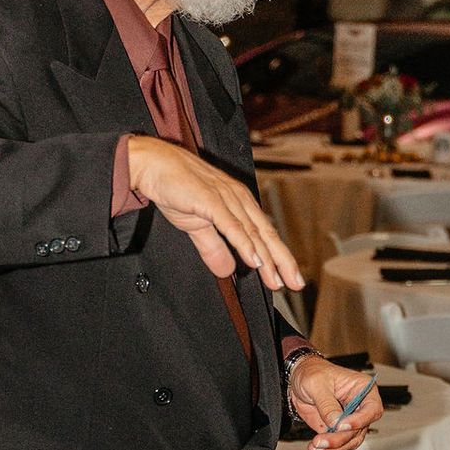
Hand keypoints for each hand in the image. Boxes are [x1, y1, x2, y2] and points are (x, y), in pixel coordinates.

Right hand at [126, 135, 301, 294]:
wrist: (153, 165)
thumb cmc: (176, 189)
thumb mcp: (197, 225)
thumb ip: (214, 247)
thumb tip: (227, 271)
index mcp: (239, 204)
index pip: (264, 234)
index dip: (279, 257)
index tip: (290, 278)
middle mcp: (239, 199)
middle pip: (266, 234)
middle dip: (282, 260)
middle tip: (296, 284)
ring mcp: (226, 198)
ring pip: (252, 232)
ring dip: (267, 258)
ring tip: (277, 279)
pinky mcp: (211, 200)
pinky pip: (231, 225)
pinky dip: (244, 243)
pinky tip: (255, 260)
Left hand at [288, 352, 383, 449]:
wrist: (299, 378)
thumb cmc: (313, 372)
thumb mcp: (317, 384)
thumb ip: (327, 404)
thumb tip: (336, 422)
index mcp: (362, 389)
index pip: (372, 409)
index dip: (359, 420)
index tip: (342, 426)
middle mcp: (359, 407)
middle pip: (359, 430)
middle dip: (340, 439)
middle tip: (321, 441)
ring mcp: (349, 420)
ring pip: (350, 442)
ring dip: (333, 449)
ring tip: (315, 448)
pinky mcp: (337, 430)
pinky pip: (338, 446)